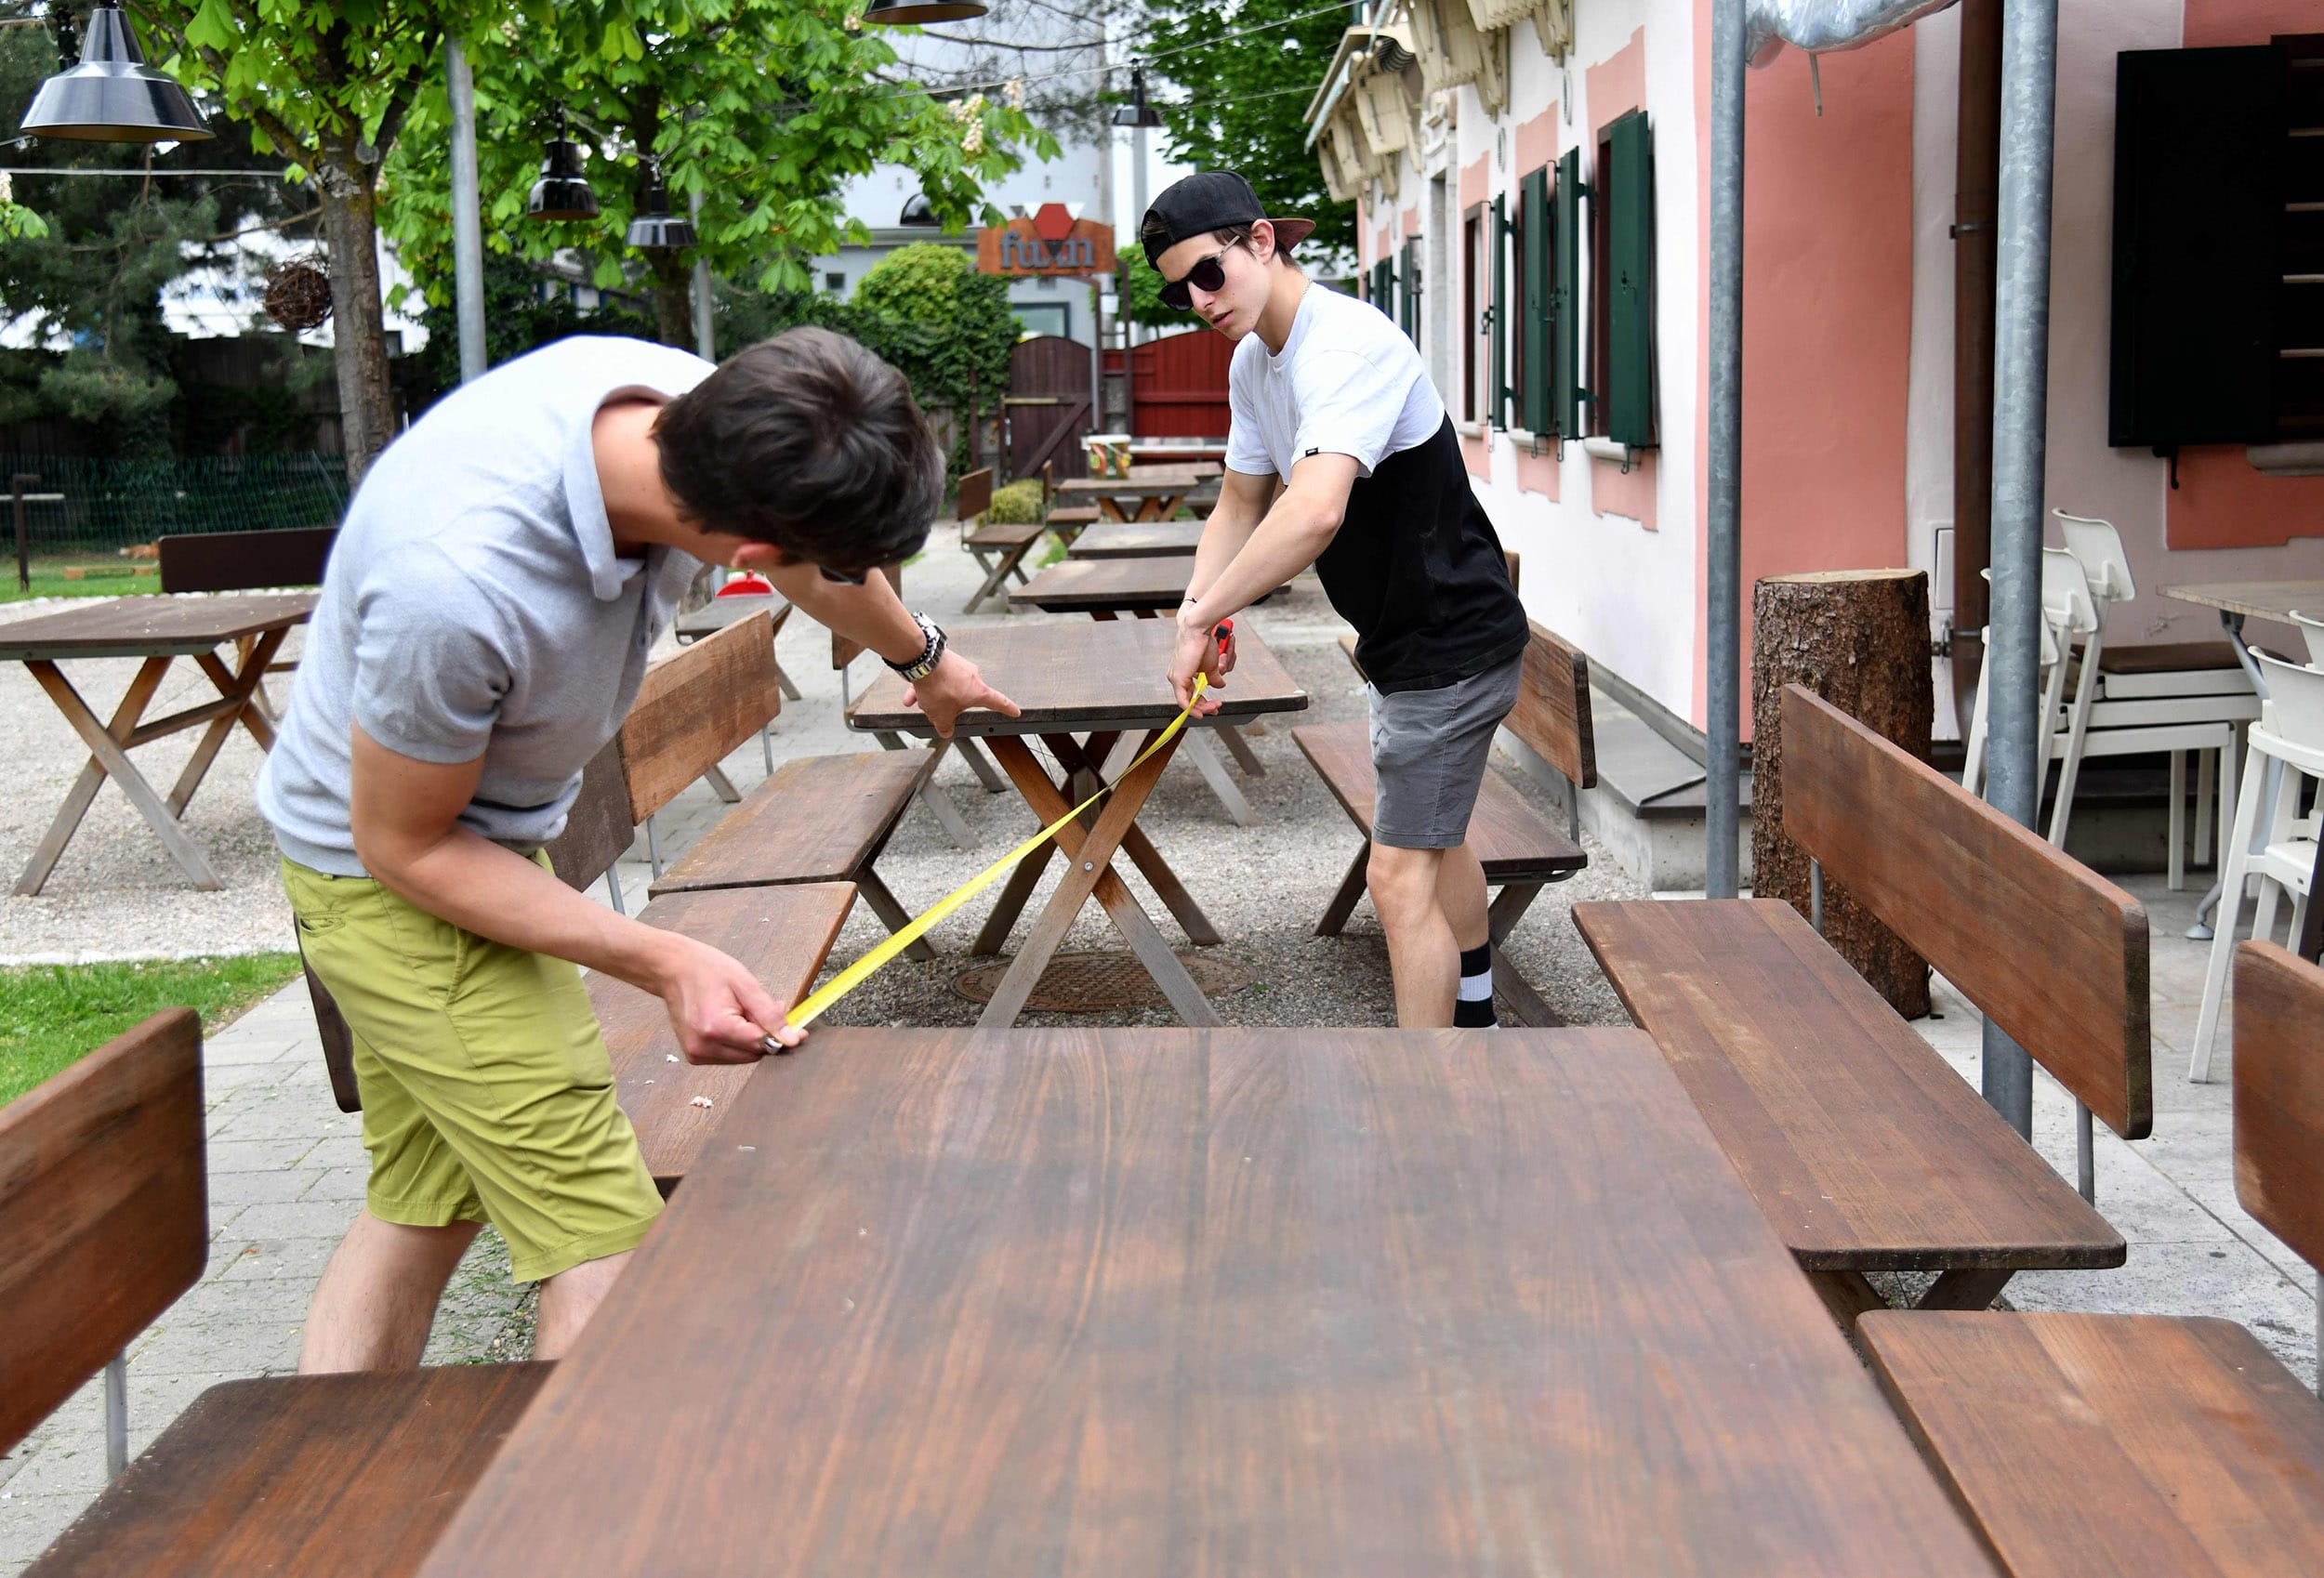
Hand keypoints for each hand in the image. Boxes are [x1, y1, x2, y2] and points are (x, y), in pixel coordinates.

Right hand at [652, 933, 801, 1062]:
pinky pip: (730, 1056)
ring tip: (743, 1012)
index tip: (796, 1027)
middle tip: (764, 1009)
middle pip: (754, 1054)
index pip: (762, 1045)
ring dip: (751, 1039)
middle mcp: (704, 1047)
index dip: (781, 1035)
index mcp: (716, 1028)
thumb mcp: (745, 984)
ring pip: (744, 1057)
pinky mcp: (695, 1056)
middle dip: (765, 1034)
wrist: (672, 969)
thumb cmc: (707, 970)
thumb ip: (770, 1014)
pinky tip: (731, 1021)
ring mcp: (697, 1054)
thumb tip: (792, 1039)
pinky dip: (738, 1042)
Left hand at [904, 648, 1020, 737]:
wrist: (922, 660)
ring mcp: (958, 666)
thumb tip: (946, 731)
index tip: (1015, 711)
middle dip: (948, 705)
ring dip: (933, 696)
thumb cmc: (938, 686)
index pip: (998, 702)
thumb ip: (945, 726)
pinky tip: (910, 695)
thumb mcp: (941, 715)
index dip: (1008, 709)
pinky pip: (936, 678)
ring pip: (946, 686)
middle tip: (935, 712)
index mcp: (978, 691)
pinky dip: (924, 687)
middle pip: (963, 697)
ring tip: (919, 701)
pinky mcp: (944, 660)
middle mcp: (972, 676)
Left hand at [1167, 612, 1225, 716]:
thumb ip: (1213, 677)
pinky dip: (1193, 708)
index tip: (1214, 705)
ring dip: (1203, 707)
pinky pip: (1183, 701)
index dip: (1203, 702)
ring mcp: (1176, 678)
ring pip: (1187, 702)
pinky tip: (1202, 712)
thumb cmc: (1201, 641)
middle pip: (1189, 700)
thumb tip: (1219, 684)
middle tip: (1216, 707)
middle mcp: (1177, 676)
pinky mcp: (1177, 679)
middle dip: (1205, 707)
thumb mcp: (1210, 665)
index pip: (1191, 693)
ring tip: (1214, 705)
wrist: (1197, 630)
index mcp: (1183, 673)